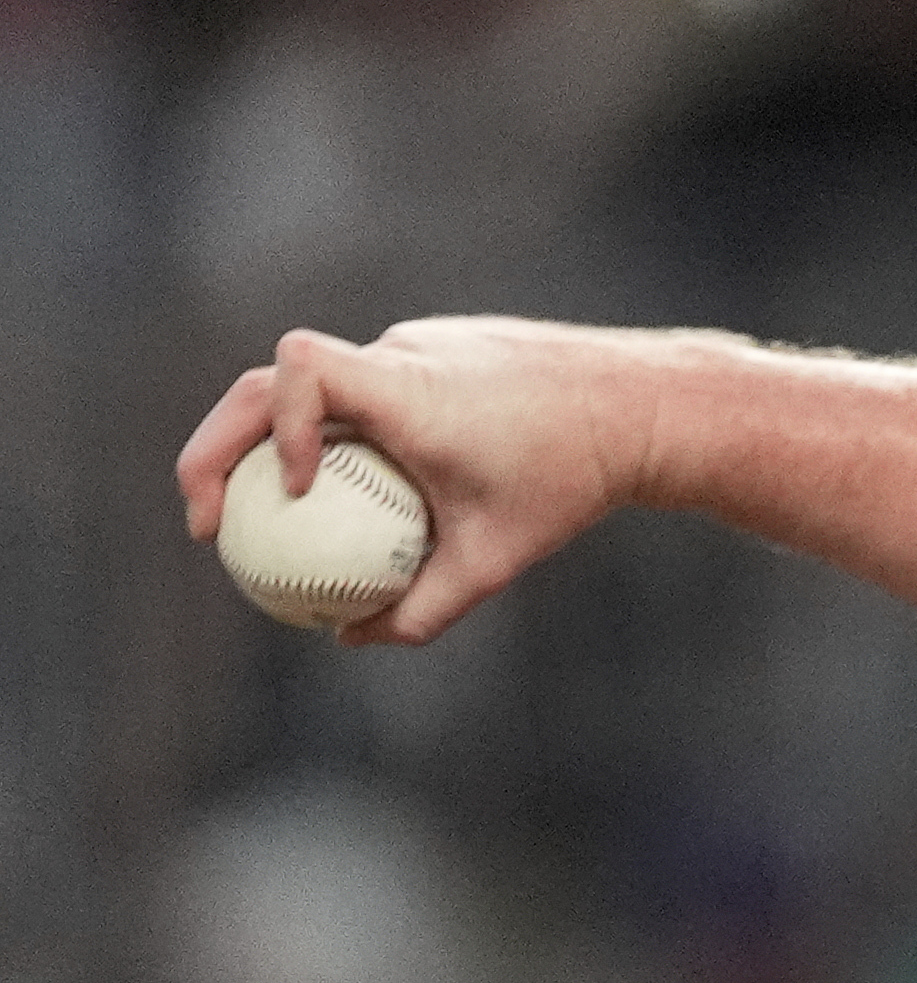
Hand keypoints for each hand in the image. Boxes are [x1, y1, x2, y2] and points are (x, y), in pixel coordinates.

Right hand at [174, 317, 704, 644]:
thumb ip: (424, 607)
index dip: (272, 422)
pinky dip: (340, 432)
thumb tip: (352, 640)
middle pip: (275, 379)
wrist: (645, 405)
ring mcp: (419, 343)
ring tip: (273, 513)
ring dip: (280, 440)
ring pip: (322, 386)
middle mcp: (403, 353)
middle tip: (205, 519)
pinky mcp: (437, 347)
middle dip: (221, 445)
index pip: (304, 368)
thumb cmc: (574, 479)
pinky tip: (357, 491)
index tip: (288, 489)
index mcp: (409, 390)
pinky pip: (368, 387)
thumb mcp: (499, 557)